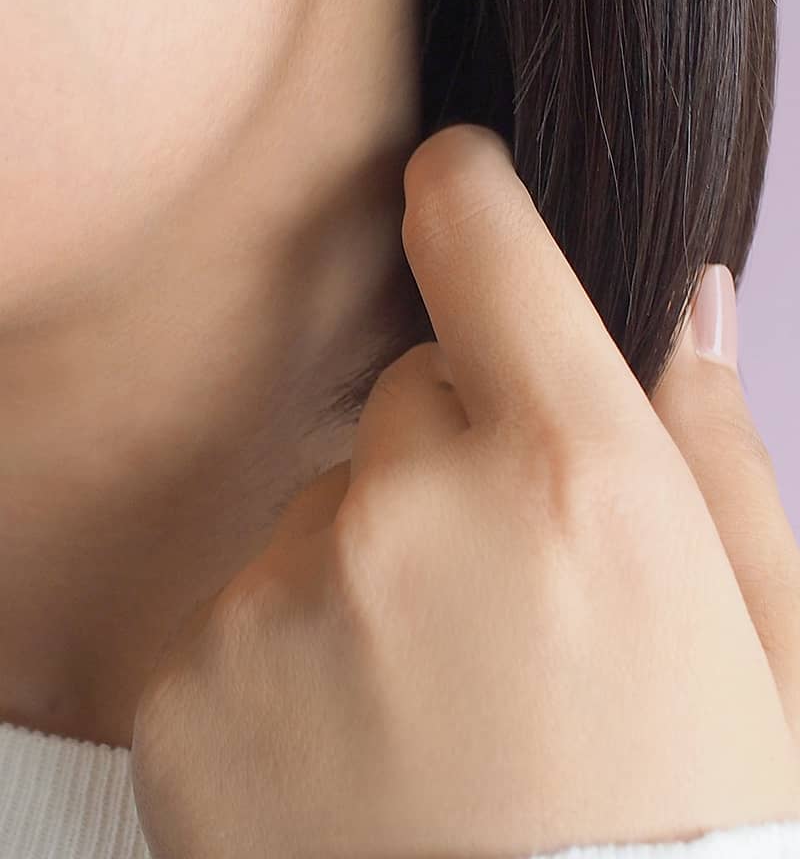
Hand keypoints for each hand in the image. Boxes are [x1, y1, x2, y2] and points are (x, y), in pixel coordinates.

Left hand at [130, 123, 799, 858]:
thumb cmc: (693, 835)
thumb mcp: (768, 651)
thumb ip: (720, 450)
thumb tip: (690, 297)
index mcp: (579, 480)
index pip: (482, 237)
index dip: (469, 192)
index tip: (459, 183)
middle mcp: (417, 512)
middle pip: (411, 393)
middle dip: (456, 460)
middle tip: (512, 609)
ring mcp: (284, 598)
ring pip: (330, 506)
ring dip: (376, 566)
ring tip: (440, 712)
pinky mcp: (189, 688)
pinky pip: (245, 603)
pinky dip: (293, 654)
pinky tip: (361, 763)